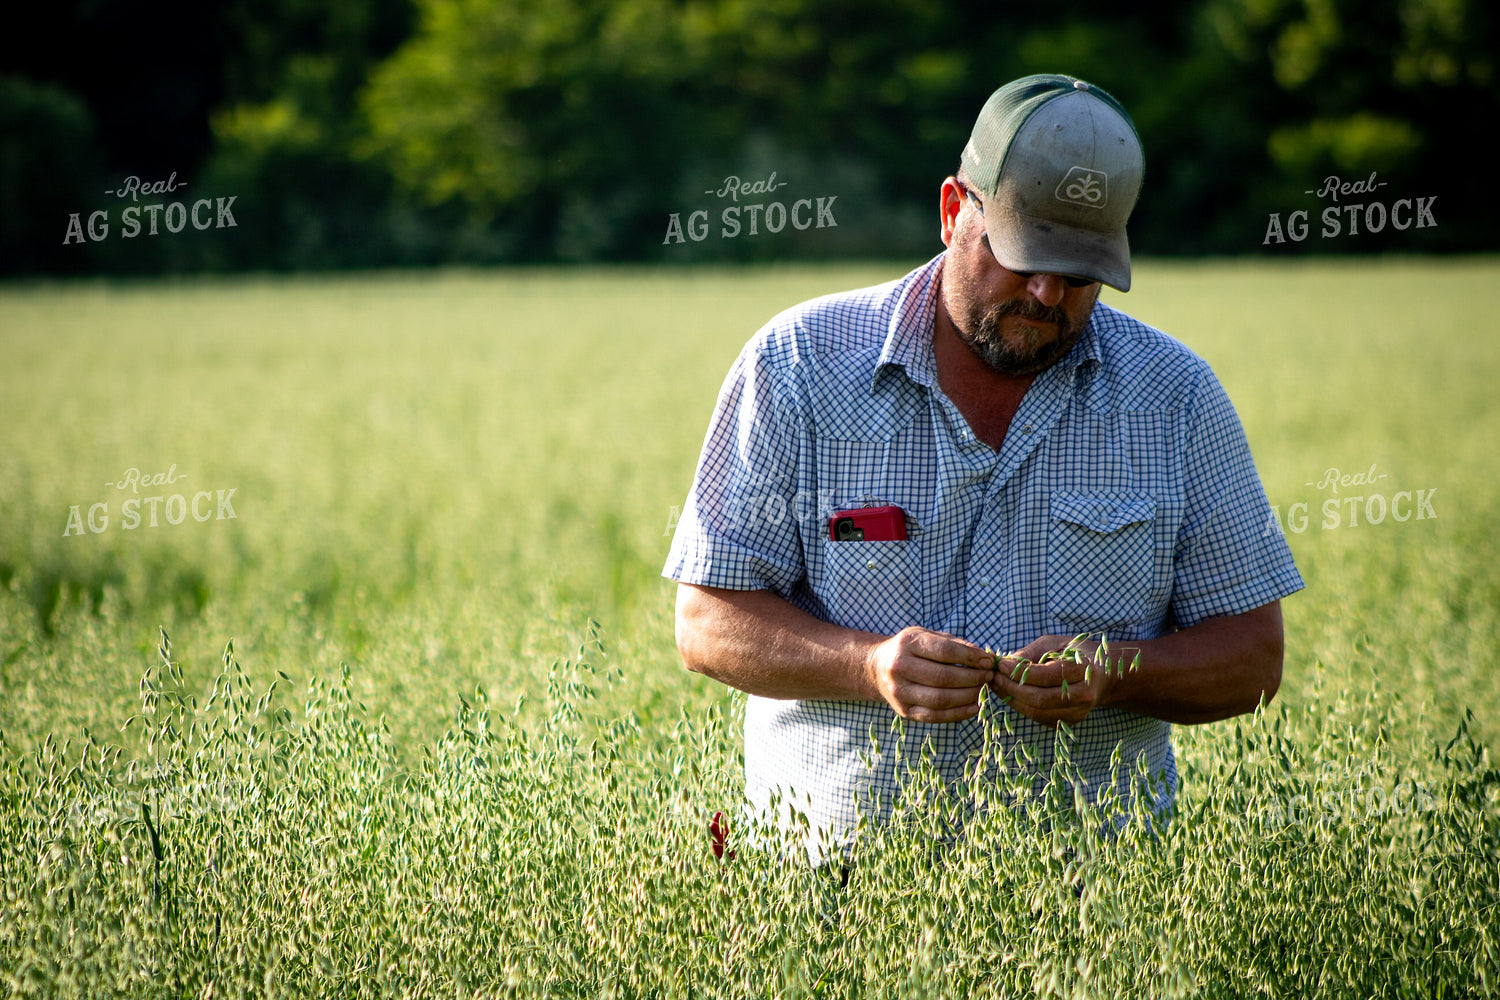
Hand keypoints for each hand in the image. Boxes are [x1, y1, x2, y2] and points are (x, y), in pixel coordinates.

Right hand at [864, 626, 994, 722]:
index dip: (970, 657)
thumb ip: (955, 644)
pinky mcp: (904, 711)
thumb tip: (985, 657)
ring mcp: (899, 692)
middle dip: (973, 678)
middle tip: (988, 676)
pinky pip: (936, 716)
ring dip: (968, 696)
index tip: (988, 661)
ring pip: (940, 699)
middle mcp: (899, 668)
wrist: (877, 668)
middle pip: (943, 677)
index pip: (944, 651)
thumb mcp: (927, 636)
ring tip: (983, 690)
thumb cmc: (910, 649)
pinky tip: (974, 706)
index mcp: (907, 644)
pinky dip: (959, 713)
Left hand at [988, 634, 1123, 728]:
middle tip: (993, 677)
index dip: (1021, 672)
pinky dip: (1020, 707)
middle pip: (1041, 698)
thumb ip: (1030, 653)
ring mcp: (1079, 713)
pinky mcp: (1070, 723)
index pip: (1048, 675)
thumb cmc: (1074, 654)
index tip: (1000, 664)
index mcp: (1085, 670)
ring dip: (1012, 700)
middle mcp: (1085, 695)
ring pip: (1038, 712)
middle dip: (1012, 688)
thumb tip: (1004, 663)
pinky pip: (1039, 718)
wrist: (1101, 676)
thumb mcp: (1054, 643)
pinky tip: (1008, 695)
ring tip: (996, 686)